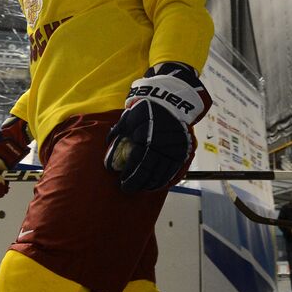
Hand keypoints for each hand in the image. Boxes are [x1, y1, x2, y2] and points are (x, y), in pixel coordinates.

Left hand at [104, 62, 211, 191]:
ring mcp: (173, 149)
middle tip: (129, 189)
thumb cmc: (147, 110)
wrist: (171, 102)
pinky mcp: (182, 151)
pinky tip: (157, 185)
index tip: (123, 183)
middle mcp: (160, 145)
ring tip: (142, 188)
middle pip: (148, 172)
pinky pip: (173, 170)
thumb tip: (109, 144)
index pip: (136, 164)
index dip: (130, 176)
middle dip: (138, 183)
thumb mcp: (129, 118)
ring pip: (162, 173)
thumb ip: (118, 132)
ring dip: (151, 184)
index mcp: (145, 138)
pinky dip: (165, 180)